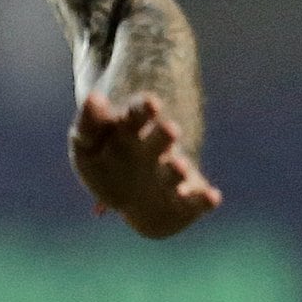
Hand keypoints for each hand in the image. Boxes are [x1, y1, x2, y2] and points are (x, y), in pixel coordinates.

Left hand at [71, 90, 221, 239]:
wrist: (132, 199)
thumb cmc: (108, 164)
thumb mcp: (88, 145)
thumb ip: (88, 124)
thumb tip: (93, 98)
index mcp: (131, 131)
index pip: (137, 114)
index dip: (143, 109)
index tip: (151, 103)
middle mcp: (156, 151)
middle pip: (159, 141)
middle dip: (163, 136)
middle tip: (170, 130)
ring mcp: (170, 176)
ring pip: (174, 172)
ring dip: (177, 170)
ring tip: (178, 166)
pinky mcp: (184, 202)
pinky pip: (194, 201)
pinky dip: (204, 199)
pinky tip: (213, 196)